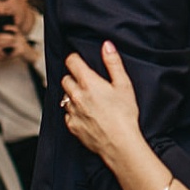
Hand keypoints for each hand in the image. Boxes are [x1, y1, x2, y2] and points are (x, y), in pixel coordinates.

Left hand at [61, 41, 143, 165]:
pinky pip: (67, 114)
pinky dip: (73, 112)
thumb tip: (107, 45)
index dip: (75, 59)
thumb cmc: (124, 115)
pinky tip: (86, 114)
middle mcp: (76, 96)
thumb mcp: (124, 85)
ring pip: (65, 97)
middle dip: (73, 77)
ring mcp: (72, 112)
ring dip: (73, 95)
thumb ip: (113, 63)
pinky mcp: (72, 126)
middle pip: (65, 79)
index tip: (80, 61)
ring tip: (87, 99)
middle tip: (86, 81)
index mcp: (88, 83)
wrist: (120, 144)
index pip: (71, 62)